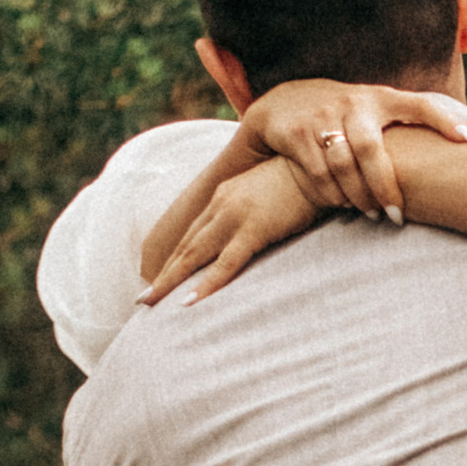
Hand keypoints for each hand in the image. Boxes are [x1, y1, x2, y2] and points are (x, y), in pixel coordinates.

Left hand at [140, 156, 318, 306]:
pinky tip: (189, 301)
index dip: (175, 259)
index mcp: (225, 196)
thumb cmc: (306, 179)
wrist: (324, 162)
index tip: (160, 279)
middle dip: (163, 274)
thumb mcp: (272, 192)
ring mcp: (235, 216)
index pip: (193, 234)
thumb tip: (258, 226)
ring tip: (151, 303)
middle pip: (186, 247)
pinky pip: (226, 263)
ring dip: (170, 281)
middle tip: (143, 300)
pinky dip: (206, 283)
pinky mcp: (255, 229)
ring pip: (195, 255)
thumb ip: (257, 209)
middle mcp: (222, 205)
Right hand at [242, 79, 466, 219]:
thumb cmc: (345, 114)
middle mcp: (353, 103)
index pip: (419, 104)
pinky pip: (318, 173)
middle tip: (398, 216)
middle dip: (385, 188)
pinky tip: (342, 205)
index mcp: (381, 98)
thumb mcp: (375, 109)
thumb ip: (408, 122)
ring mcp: (322, 117)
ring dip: (359, 197)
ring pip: (343, 166)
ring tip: (373, 214)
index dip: (445, 121)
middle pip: (371, 150)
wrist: (283, 102)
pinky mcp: (296, 133)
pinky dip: (332, 195)